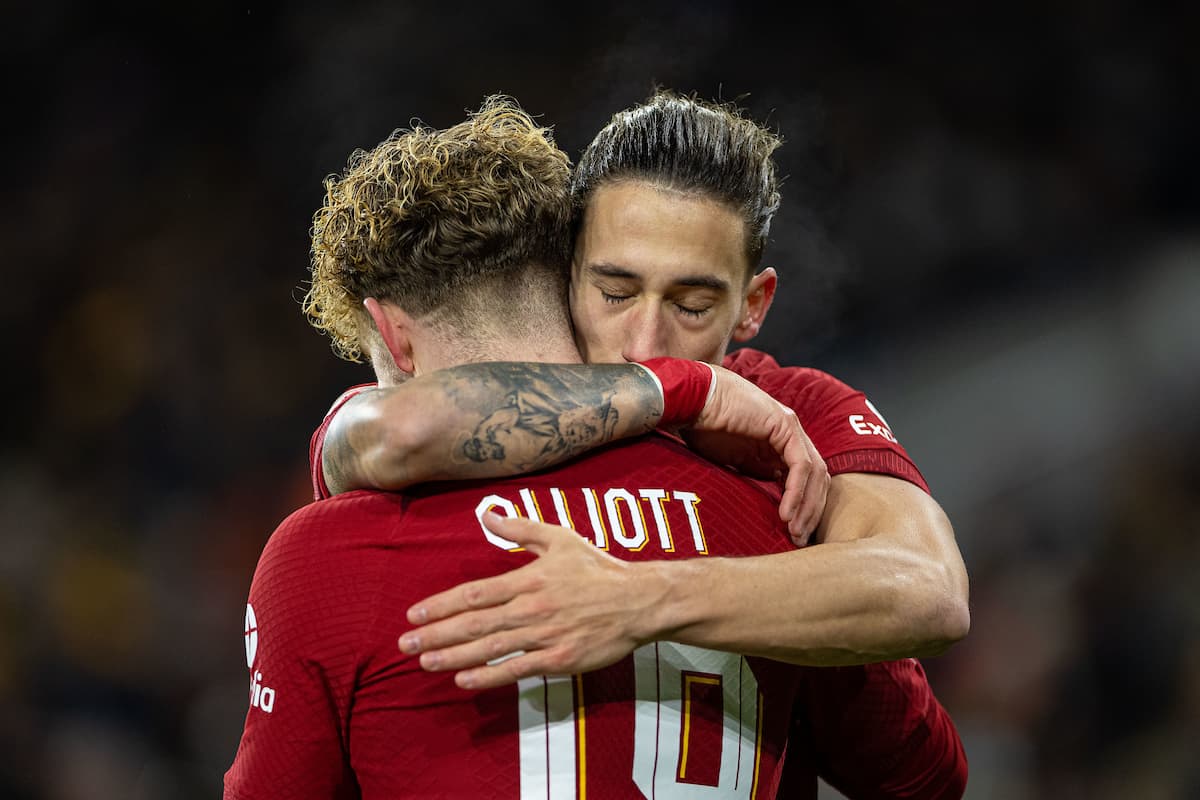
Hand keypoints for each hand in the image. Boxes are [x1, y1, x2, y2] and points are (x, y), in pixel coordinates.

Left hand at [399, 512, 661, 688]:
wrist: (639, 601)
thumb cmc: (598, 568)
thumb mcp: (559, 538)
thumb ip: (520, 527)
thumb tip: (485, 513)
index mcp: (528, 579)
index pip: (474, 593)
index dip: (441, 605)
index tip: (414, 614)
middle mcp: (531, 608)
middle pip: (474, 623)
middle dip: (436, 634)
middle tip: (404, 644)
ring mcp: (544, 636)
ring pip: (490, 649)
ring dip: (453, 657)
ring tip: (425, 662)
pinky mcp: (558, 660)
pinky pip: (517, 669)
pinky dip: (488, 676)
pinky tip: (463, 679)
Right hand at [685, 366, 828, 544]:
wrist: (692, 399)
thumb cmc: (703, 428)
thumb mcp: (733, 462)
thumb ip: (753, 476)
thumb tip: (765, 504)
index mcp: (780, 445)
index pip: (807, 480)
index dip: (804, 508)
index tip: (792, 535)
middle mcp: (791, 436)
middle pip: (818, 479)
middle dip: (811, 511)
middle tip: (798, 539)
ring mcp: (791, 429)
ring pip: (816, 474)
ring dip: (807, 506)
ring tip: (792, 531)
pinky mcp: (785, 426)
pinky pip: (801, 466)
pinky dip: (796, 492)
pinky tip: (784, 513)